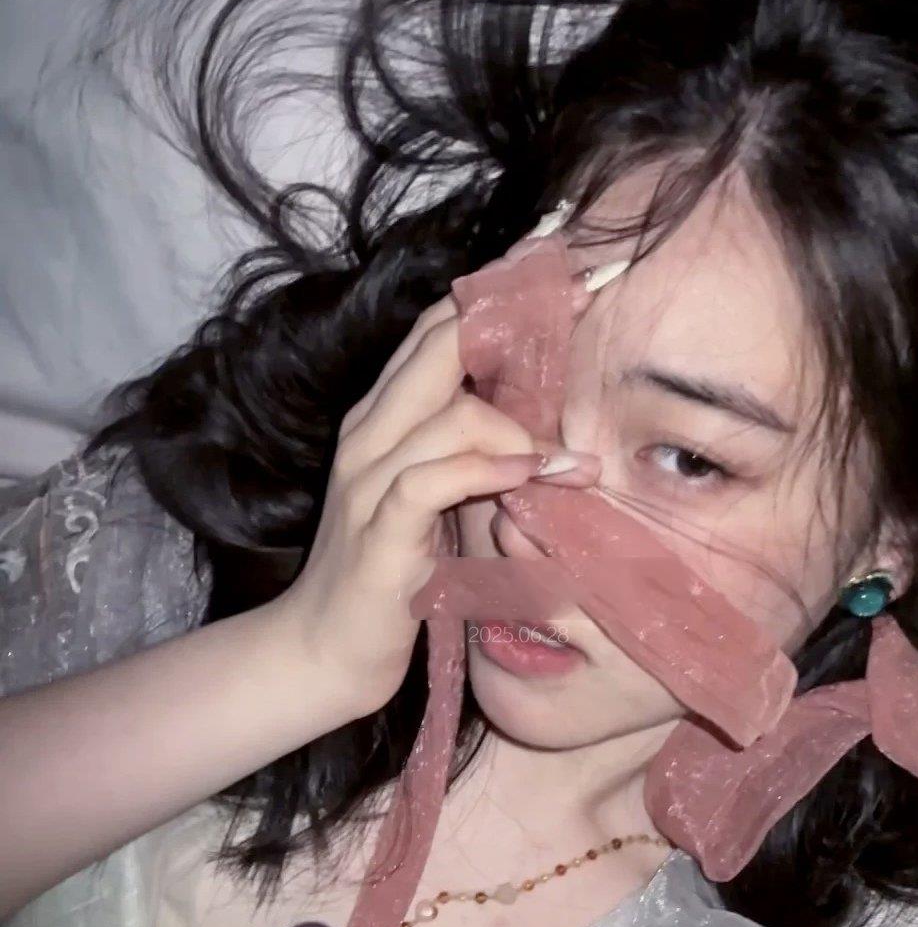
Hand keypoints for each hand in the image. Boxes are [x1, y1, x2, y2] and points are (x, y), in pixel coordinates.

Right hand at [265, 272, 598, 720]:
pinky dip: (485, 471)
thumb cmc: (391, 573)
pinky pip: (434, 478)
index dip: (500, 296)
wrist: (322, 649)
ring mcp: (368, 480)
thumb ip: (474, 455)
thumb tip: (548, 432)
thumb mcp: (436, 500)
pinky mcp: (381, 532)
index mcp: (382, 416)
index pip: (437, 329)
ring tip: (570, 462)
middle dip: (518, 322)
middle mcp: (369, 433)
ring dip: (521, 430)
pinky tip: (528, 480)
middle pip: (440, 344)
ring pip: (447, 411)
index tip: (567, 277)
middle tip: (587, 306)